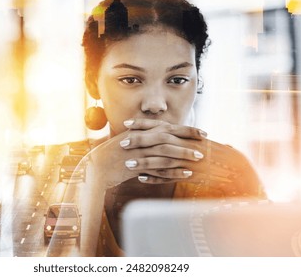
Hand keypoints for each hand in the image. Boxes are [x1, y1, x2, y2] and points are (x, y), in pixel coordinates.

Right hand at [87, 118, 205, 188]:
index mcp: (140, 131)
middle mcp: (139, 139)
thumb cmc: (113, 155)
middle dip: (188, 139)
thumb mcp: (129, 141)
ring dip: (184, 154)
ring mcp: (137, 152)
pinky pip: (158, 168)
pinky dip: (173, 171)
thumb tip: (163, 137)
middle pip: (168, 136)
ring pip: (165, 151)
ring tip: (199, 158)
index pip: (167, 127)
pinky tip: (186, 173)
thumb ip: (145, 138)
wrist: (95, 167)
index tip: (201, 132)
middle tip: (205, 143)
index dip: (186, 129)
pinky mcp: (135, 166)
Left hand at [122, 118, 263, 196]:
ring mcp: (184, 159)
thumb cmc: (209, 151)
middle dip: (138, 141)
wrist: (229, 165)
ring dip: (142, 162)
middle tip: (122, 143)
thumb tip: (161, 132)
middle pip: (156, 140)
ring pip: (159, 159)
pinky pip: (167, 176)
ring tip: (127, 165)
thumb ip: (176, 136)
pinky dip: (154, 178)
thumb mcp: (191, 139)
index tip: (127, 124)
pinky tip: (141, 179)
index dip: (142, 124)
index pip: (159, 125)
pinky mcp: (186, 173)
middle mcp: (181, 143)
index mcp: (181, 134)